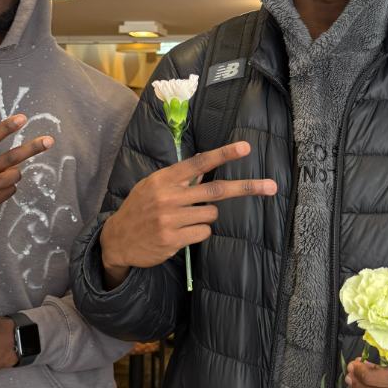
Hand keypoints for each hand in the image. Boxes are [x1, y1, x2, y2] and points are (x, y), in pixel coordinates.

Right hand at [0, 114, 52, 235]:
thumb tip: (2, 155)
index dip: (6, 127)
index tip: (22, 118)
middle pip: (10, 158)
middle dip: (32, 148)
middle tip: (48, 140)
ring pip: (14, 176)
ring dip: (15, 172)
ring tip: (6, 173)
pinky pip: (9, 191)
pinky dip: (8, 187)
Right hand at [100, 141, 276, 287]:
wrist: (117, 239)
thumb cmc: (139, 208)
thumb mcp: (153, 186)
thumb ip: (178, 178)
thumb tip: (206, 165)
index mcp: (164, 179)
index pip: (199, 163)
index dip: (223, 155)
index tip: (245, 148)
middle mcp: (168, 197)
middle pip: (216, 190)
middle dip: (246, 188)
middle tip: (271, 186)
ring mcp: (170, 219)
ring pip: (211, 215)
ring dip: (206, 217)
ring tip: (185, 220)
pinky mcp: (173, 239)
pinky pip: (203, 233)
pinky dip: (198, 232)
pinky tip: (181, 233)